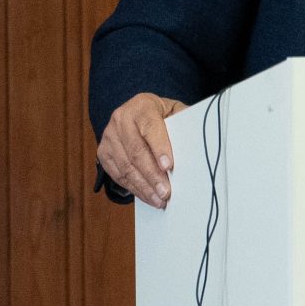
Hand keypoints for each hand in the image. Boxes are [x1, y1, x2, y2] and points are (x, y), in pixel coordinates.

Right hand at [98, 92, 184, 207]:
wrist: (137, 114)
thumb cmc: (162, 115)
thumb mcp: (175, 111)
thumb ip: (185, 123)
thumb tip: (200, 140)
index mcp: (142, 106)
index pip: (150, 128)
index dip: (159, 148)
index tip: (169, 166)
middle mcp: (121, 119)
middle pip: (136, 151)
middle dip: (152, 175)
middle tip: (166, 192)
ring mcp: (109, 136)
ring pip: (126, 166)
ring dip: (144, 186)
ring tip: (159, 200)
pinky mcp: (104, 152)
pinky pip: (118, 174)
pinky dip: (134, 188)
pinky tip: (147, 196)